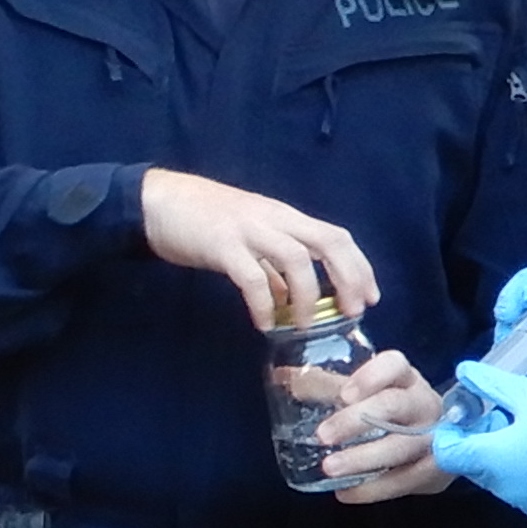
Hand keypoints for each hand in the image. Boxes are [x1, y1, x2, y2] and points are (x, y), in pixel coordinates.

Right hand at [138, 171, 376, 331]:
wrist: (156, 201)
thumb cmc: (202, 220)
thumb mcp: (247, 238)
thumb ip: (270, 266)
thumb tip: (288, 300)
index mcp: (284, 217)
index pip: (336, 236)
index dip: (360, 267)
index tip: (370, 298)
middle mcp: (274, 219)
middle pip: (328, 242)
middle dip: (348, 278)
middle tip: (352, 313)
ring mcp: (249, 230)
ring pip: (296, 259)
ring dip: (308, 296)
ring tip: (305, 326)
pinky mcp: (221, 245)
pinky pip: (251, 277)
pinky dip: (263, 303)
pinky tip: (263, 324)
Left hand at [309, 347, 453, 504]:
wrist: (448, 444)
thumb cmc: (395, 411)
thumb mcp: (369, 393)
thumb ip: (328, 386)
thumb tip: (283, 376)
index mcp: (404, 378)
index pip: (394, 365)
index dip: (371, 376)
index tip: (344, 394)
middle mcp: (422, 403)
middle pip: (393, 406)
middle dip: (356, 421)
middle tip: (322, 436)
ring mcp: (434, 436)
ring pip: (401, 446)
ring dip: (363, 458)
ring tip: (329, 468)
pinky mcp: (436, 469)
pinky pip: (406, 480)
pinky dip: (374, 489)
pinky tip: (346, 493)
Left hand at [428, 361, 526, 525]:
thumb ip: (491, 384)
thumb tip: (465, 372)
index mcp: (493, 460)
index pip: (447, 454)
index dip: (450, 433)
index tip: (465, 416)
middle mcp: (504, 488)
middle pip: (474, 466)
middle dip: (480, 442)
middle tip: (503, 416)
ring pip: (501, 478)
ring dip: (505, 458)